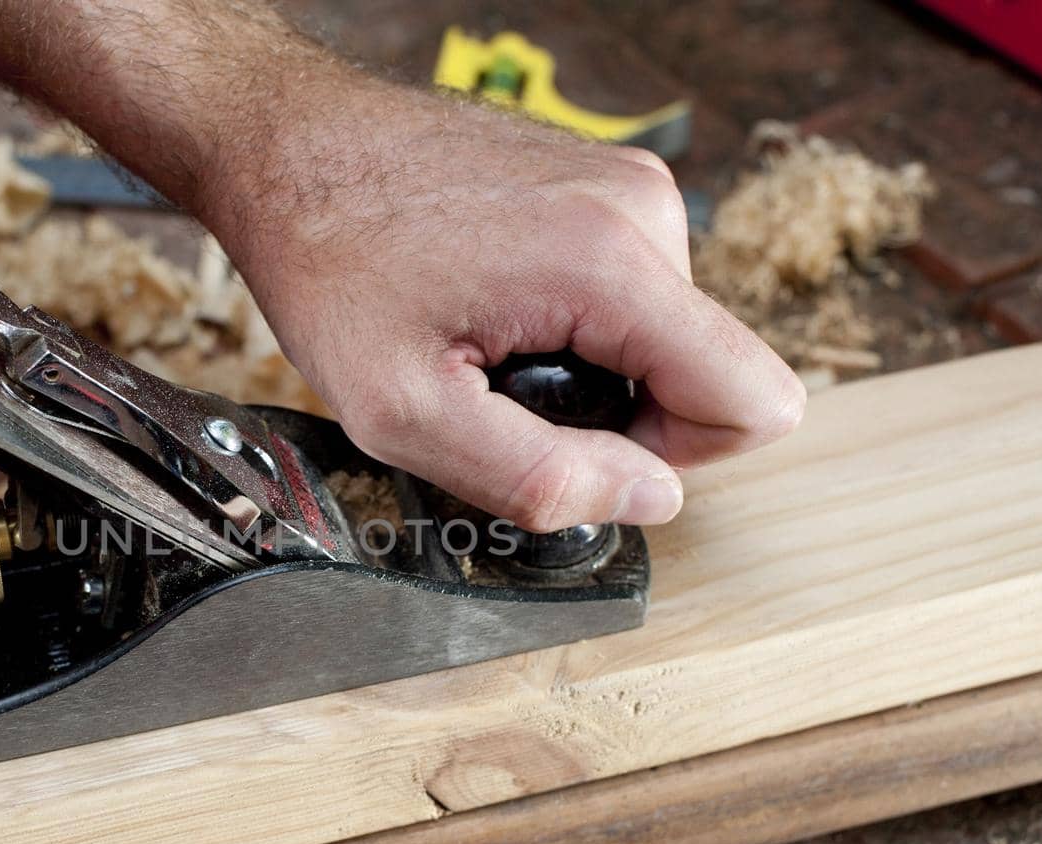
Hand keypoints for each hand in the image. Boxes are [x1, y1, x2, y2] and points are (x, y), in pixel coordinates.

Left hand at [205, 83, 806, 530]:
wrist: (287, 146)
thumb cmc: (327, 261)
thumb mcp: (404, 412)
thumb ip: (535, 476)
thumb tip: (650, 499)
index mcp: (612, 264)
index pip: (754, 402)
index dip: (672, 460)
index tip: (571, 446)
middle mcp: (642, 208)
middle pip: (703, 372)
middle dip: (607, 410)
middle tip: (490, 389)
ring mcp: (624, 183)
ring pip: (663, 334)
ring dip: (579, 365)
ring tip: (476, 336)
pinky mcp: (599, 179)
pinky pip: (627, 289)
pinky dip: (567, 319)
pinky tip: (483, 302)